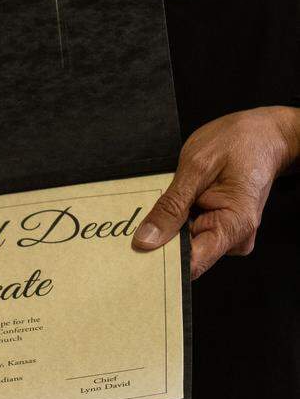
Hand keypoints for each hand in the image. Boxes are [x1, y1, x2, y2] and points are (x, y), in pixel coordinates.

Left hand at [132, 106, 299, 278]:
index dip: (161, 261)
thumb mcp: (197, 167)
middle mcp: (234, 238)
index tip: (135, 255)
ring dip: (168, 229)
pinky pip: (189, 234)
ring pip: (185, 245)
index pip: (192, 263)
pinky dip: (176, 222)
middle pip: (186, 256)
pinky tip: (176, 205)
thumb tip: (146, 240)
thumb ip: (171, 206)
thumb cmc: (239, 143)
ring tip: (166, 204)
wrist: (264, 134)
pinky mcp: (219, 228)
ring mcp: (228, 235)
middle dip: (160, 242)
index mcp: (235, 225)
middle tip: (139, 225)